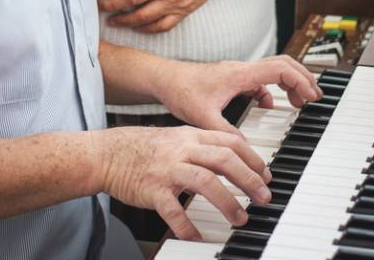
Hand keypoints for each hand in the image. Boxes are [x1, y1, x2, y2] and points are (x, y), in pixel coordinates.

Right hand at [95, 126, 270, 240]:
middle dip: (248, 179)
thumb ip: (203, 148)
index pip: (230, 142)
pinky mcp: (152, 190)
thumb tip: (232, 161)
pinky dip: (186, 225)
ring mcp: (167, 169)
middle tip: (263, 197)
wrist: (108, 154)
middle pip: (224, 160)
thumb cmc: (144, 149)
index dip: (252, 158)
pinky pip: (173, 209)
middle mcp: (182, 150)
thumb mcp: (177, 139)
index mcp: (191, 136)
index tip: (265, 175)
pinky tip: (196, 236)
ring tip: (240, 218)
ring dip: (227, 202)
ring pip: (205, 181)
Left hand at [158, 56, 322, 133]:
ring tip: (299, 101)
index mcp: (239, 75)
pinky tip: (267, 104)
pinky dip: (271, 89)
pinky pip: (260, 79)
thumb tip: (246, 152)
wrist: (165, 79)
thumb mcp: (203, 118)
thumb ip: (226, 134)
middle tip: (314, 96)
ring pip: (273, 69)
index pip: (280, 69)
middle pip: (283, 64)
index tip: (310, 97)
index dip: (300, 81)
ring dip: (289, 82)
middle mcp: (241, 69)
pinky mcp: (232, 78)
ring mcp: (238, 72)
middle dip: (303, 78)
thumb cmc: (181, 92)